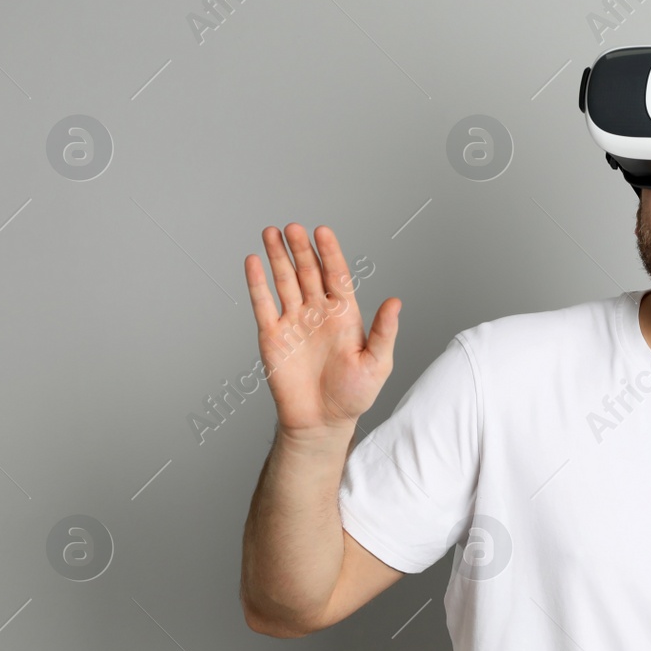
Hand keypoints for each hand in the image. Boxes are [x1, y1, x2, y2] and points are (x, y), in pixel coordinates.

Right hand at [243, 224, 399, 437]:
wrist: (321, 422)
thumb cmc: (353, 395)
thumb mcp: (377, 364)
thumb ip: (384, 332)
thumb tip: (396, 301)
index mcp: (345, 315)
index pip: (337, 275)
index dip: (330, 253)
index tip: (323, 232)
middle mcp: (318, 313)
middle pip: (308, 272)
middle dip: (301, 249)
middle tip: (293, 227)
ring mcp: (294, 322)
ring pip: (284, 281)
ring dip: (278, 257)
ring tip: (271, 232)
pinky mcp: (272, 336)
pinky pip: (263, 304)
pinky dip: (257, 283)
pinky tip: (253, 261)